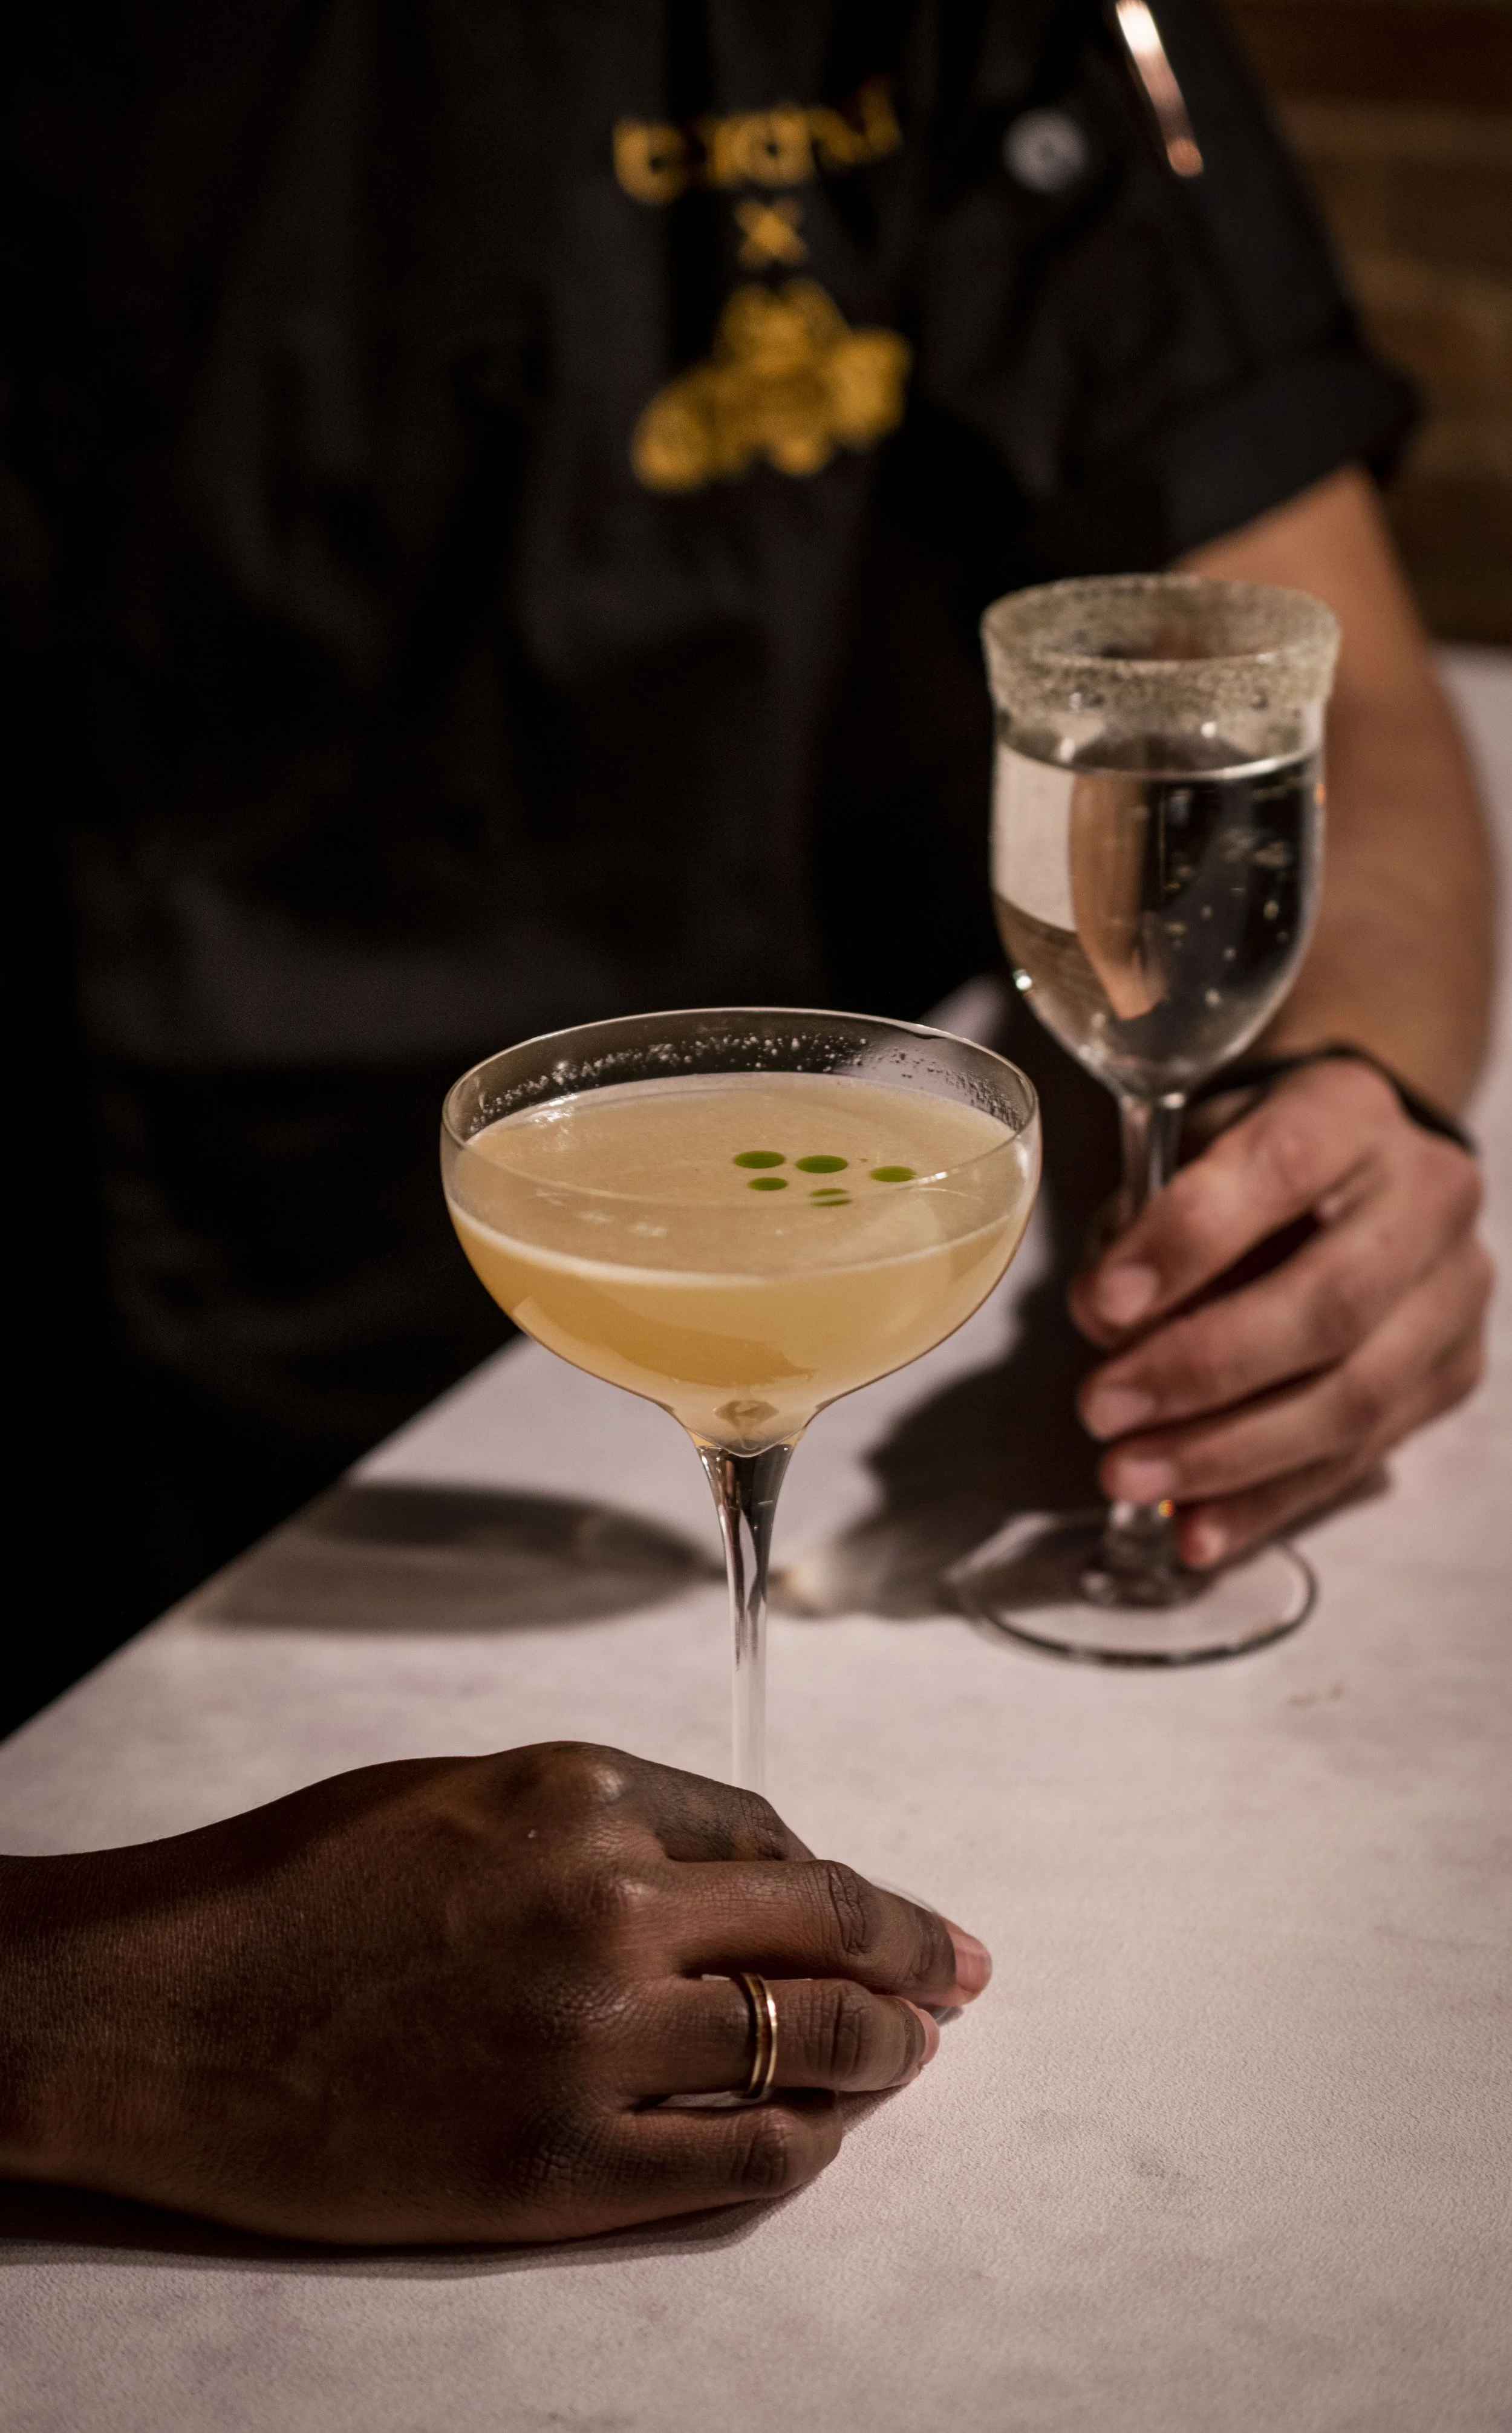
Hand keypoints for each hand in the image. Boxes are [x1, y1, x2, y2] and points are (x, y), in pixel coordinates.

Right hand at [0, 1744, 987, 2244]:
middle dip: (913, 1951)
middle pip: (818, 1930)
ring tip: (915, 2051)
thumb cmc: (298, 1887)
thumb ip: (596, 1818)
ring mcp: (594, 2041)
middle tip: (963, 1972)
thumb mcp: (459, 1796)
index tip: (885, 1906)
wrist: (171, 2013)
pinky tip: (825, 2135)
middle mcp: (611, 1907)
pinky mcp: (563, 2163)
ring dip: (881, 2047)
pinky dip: (804, 2144)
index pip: (766, 1838)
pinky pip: (740, 2157)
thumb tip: (725, 1864)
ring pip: (804, 2042)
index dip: (841, 1878)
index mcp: (583, 1796)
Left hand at [1070, 1059, 1491, 1565]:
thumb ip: (1147, 1225)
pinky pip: (1358, 1459)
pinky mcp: (1452, 1376)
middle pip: (1329, 1304)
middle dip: (1202, 1370)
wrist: (1351, 1170)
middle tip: (1101, 1409)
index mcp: (1349, 1113)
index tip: (1100, 1306)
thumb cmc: (1246, 1163)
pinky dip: (1266, 1502)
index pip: (1282, 1169)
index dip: (1188, 1242)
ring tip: (1128, 1477)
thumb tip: (1109, 1329)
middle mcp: (1426, 1197)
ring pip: (1354, 1398)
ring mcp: (1453, 1293)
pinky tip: (1196, 1531)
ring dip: (1227, 1455)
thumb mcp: (1186, 1150)